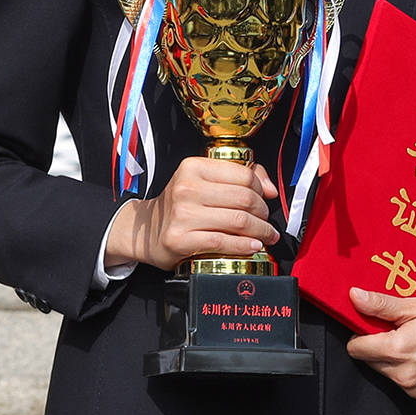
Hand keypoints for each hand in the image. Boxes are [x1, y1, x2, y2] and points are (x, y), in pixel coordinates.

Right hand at [105, 158, 278, 273]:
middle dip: (263, 213)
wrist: (146, 231)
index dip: (262, 189)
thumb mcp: (203, 180)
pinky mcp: (180, 239)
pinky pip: (223, 242)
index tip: (266, 200)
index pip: (244, 175)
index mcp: (193, 168)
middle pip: (245, 198)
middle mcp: (186, 188)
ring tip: (265, 235)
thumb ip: (239, 175)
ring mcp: (182, 215)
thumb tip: (270, 189)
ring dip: (260, 231)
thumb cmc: (181, 205)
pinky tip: (253, 246)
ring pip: (238, 220)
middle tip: (265, 221)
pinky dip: (244, 245)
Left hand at [344, 289, 415, 403]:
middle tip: (402, 330)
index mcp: (399, 349)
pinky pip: (405, 385)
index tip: (375, 325)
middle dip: (380, 346)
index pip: (356, 349)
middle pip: (371, 362)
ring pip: (387, 374)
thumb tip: (354, 297)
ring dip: (394, 360)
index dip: (362, 334)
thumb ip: (382, 305)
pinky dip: (410, 372)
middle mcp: (405, 375)